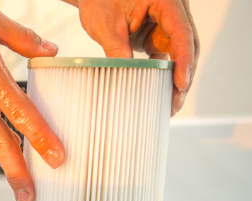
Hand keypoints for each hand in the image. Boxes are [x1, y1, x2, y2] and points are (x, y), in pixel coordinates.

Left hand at [63, 0, 199, 115]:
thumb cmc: (100, 0)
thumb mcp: (105, 25)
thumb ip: (117, 49)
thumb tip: (126, 78)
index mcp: (166, 0)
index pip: (181, 32)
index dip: (183, 60)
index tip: (180, 84)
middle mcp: (172, 12)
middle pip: (187, 45)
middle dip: (183, 76)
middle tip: (175, 103)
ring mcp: (165, 25)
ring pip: (179, 54)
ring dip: (175, 79)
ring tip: (169, 105)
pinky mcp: (157, 37)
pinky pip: (166, 58)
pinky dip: (164, 76)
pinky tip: (160, 94)